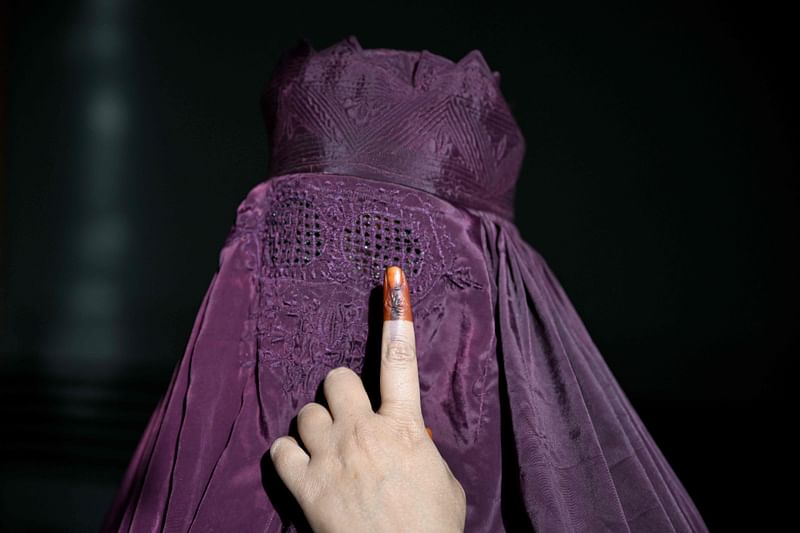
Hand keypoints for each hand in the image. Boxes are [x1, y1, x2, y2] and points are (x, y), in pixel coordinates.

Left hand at [269, 266, 466, 532]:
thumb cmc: (430, 529)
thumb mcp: (441, 482)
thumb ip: (419, 449)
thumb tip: (402, 436)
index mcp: (404, 428)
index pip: (401, 360)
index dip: (398, 316)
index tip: (394, 280)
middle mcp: (364, 432)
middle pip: (336, 378)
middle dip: (340, 393)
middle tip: (348, 417)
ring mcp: (331, 457)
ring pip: (306, 412)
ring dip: (315, 426)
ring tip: (326, 450)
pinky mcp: (305, 485)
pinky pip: (281, 449)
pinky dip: (289, 456)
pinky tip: (302, 468)